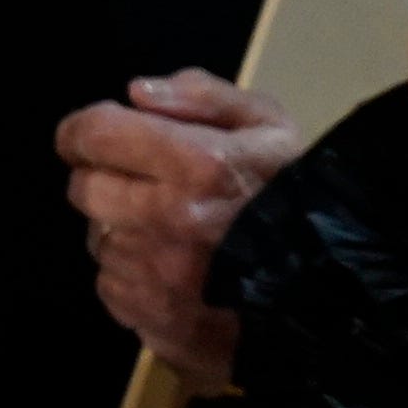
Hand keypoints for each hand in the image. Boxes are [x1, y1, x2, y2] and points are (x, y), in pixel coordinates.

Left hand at [57, 70, 300, 382]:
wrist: (324, 294)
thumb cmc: (294, 200)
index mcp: (196, 163)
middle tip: (142, 184)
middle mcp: (165, 218)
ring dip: (121, 229)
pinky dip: (132, 273)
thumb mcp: (271, 128)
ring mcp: (152, 272)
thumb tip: (136, 93)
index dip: (82, 131)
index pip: (95, 134)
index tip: (90, 136)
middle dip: (103, 178)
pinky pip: (110, 283)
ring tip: (171, 233)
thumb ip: (204, 98)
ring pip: (98, 238)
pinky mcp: (145, 314)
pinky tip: (173, 270)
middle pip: (83, 187)